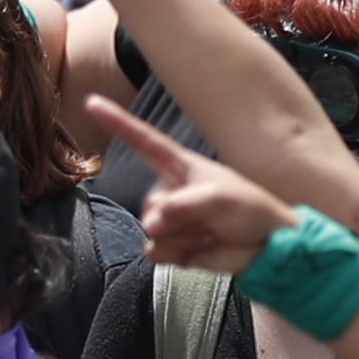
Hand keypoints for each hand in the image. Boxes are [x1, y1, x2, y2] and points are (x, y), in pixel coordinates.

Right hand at [81, 95, 297, 274]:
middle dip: (177, 217)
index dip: (117, 122)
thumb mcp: (220, 197)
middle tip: (209, 221)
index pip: (143, 141)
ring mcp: (170, 220)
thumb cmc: (251, 211)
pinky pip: (154, 252)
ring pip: (151, 230)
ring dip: (183, 237)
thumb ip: (181, 206)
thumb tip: (151, 225)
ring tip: (209, 233)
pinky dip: (176, 255)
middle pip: (149, 203)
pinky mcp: (172, 246)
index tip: (92, 103)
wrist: (266, 249)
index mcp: (182, 166)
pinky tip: (200, 248)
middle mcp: (171, 190)